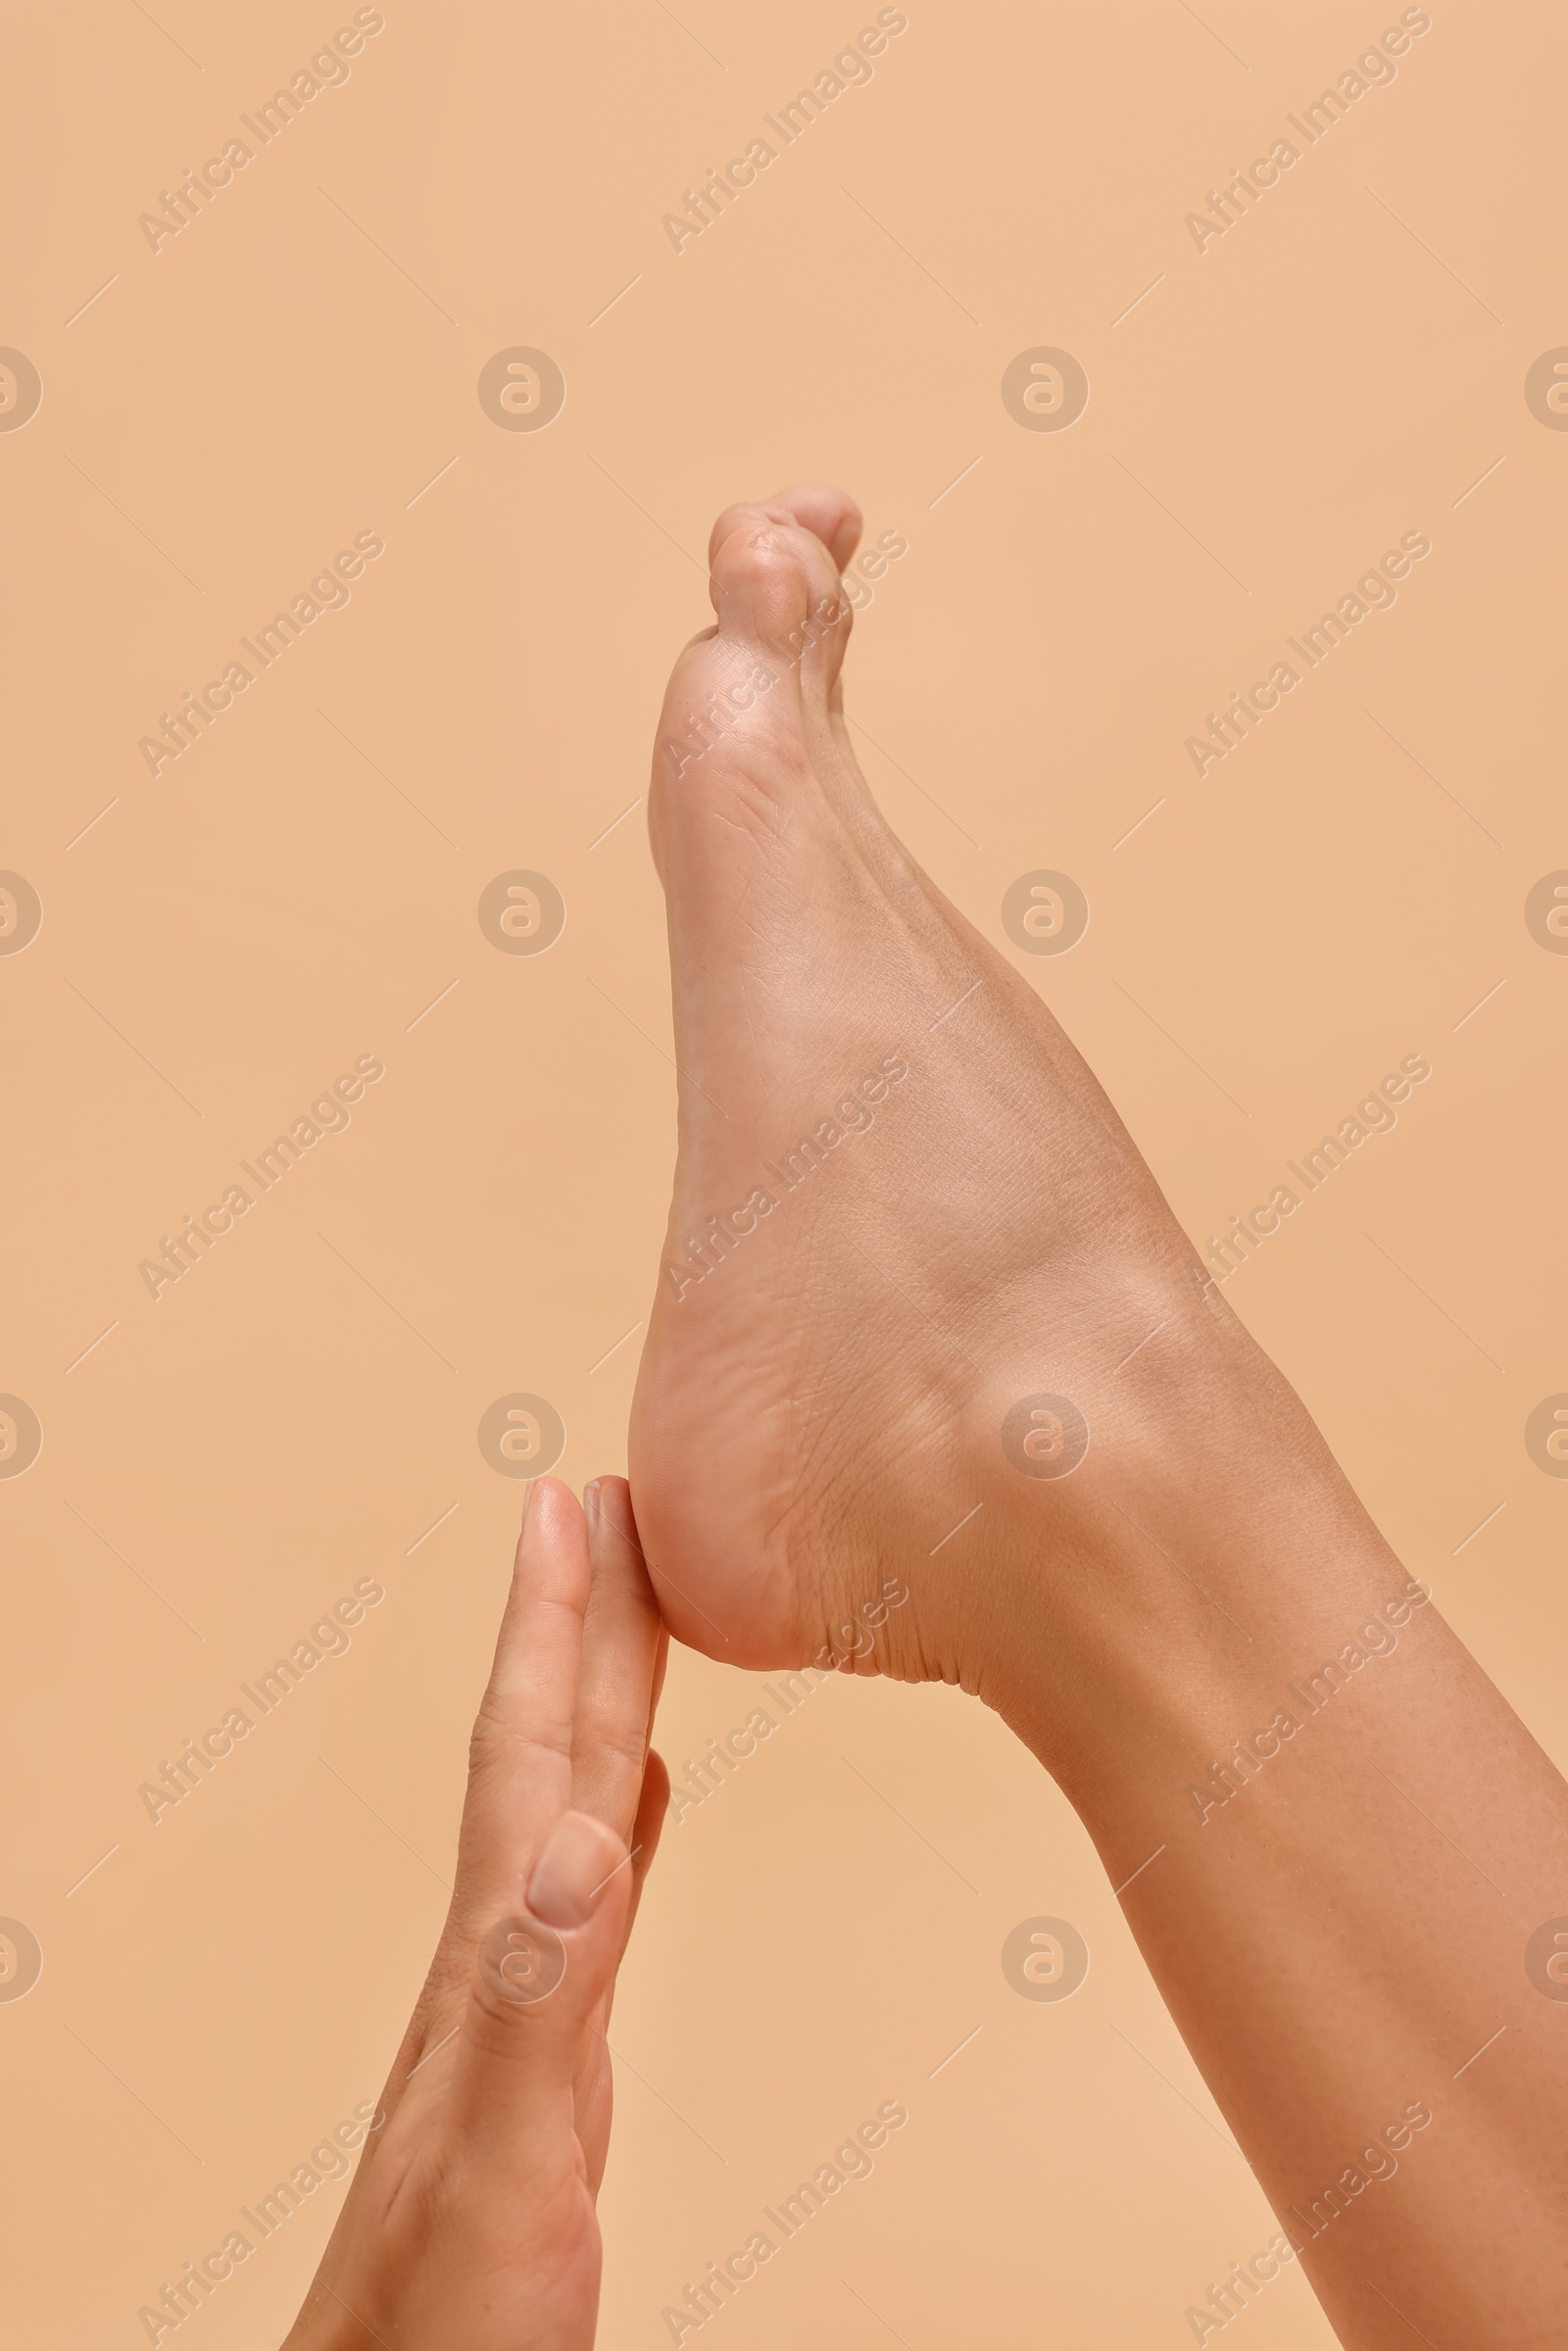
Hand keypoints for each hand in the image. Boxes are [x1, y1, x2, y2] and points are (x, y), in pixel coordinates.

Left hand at [283, 1477, 667, 2350]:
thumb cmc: (448, 2313)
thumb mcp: (508, 2154)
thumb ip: (545, 1994)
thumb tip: (588, 1824)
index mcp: (500, 1954)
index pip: (525, 1750)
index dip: (553, 1621)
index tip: (576, 1498)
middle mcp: (509, 1951)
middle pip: (548, 1749)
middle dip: (580, 1616)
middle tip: (612, 1501)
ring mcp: (527, 1997)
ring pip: (570, 1802)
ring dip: (600, 1696)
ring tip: (629, 1616)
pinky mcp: (554, 2055)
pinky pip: (592, 1892)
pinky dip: (616, 1822)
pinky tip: (628, 1803)